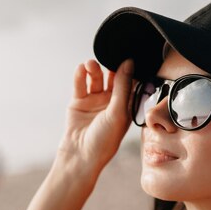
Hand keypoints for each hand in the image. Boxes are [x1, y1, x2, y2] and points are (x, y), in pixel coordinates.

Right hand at [59, 58, 134, 172]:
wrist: (80, 155)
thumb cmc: (104, 140)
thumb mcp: (118, 112)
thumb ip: (123, 86)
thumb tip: (129, 62)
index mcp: (126, 105)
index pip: (131, 82)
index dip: (129, 69)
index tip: (128, 54)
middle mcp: (112, 101)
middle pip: (112, 76)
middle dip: (110, 65)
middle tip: (108, 56)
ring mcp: (95, 100)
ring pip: (96, 77)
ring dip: (93, 68)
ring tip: (90, 64)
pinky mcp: (79, 101)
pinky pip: (80, 83)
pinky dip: (80, 75)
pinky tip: (81, 69)